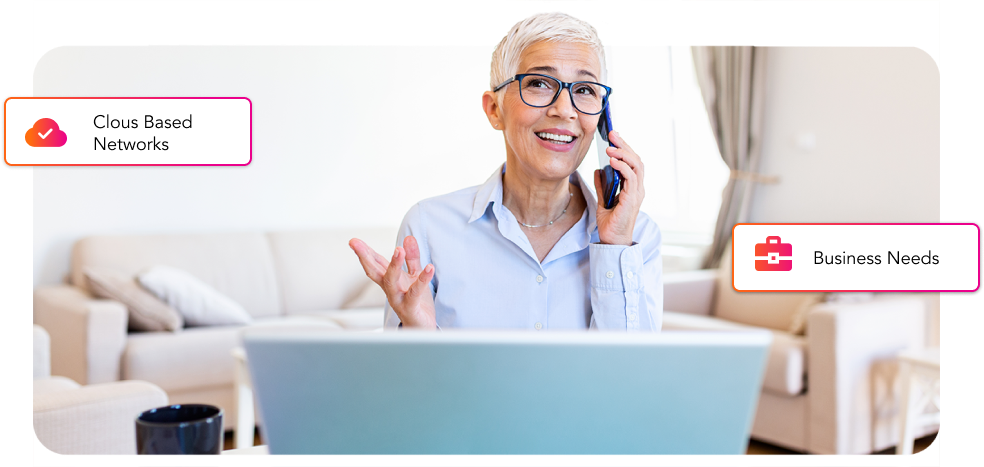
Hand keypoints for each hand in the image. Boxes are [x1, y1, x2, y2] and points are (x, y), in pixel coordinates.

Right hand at [348, 235, 436, 328]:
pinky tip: (429, 268)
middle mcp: (390, 290)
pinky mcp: (410, 308)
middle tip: (355, 244)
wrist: (422, 328)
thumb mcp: (414, 276)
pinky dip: (422, 280)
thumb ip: (411, 258)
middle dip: (365, 256)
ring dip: (394, 265)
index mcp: (390, 281)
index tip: (354, 241)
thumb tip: (408, 238)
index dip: (365, 252)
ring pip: (392, 282)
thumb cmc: (416, 303)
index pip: (375, 263)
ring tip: (398, 249)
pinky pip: (415, 293)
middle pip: (375, 271)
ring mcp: (398, 299)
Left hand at [594, 130, 643, 245]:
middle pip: (636, 160)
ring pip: (636, 166)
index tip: (614, 138)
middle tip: (613, 134)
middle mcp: (638, 188)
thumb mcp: (603, 199)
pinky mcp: (632, 199)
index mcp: (633, 187)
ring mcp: (636, 193)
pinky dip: (622, 167)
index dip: (624, 148)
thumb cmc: (610, 224)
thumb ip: (602, 185)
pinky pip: (631, 178)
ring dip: (623, 154)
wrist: (612, 241)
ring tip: (610, 147)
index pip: (632, 162)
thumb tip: (598, 170)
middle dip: (625, 145)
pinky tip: (612, 161)